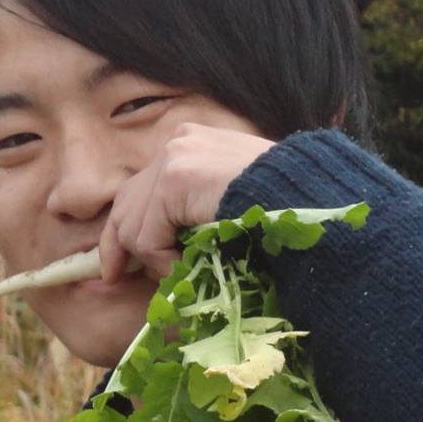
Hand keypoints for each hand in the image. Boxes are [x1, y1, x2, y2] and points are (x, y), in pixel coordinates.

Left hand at [98, 122, 275, 282]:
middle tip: (114, 279)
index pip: (139, 187)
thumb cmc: (281, 206)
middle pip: (125, 202)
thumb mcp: (225, 203)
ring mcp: (174, 158)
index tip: (117, 264)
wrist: (308, 197)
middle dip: (118, 245)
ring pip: (133, 225)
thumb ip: (190, 212)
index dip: (123, 227)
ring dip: (153, 260)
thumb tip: (155, 249)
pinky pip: (148, 237)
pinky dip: (162, 261)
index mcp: (190, 143)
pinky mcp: (174, 180)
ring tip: (180, 273)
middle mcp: (177, 142)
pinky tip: (187, 264)